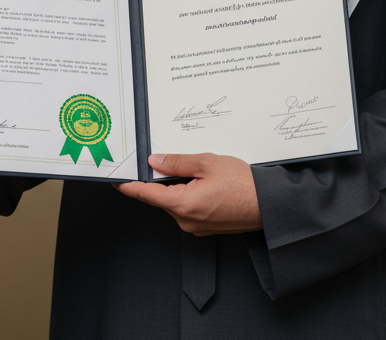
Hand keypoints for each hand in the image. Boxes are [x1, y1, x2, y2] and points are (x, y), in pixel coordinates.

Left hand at [115, 153, 261, 235]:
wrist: (270, 205)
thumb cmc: (244, 185)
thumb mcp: (206, 163)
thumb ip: (176, 162)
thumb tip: (154, 162)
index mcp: (184, 205)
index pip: (146, 194)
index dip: (128, 186)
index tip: (115, 180)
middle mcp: (187, 220)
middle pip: (159, 198)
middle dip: (156, 180)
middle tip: (158, 160)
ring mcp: (196, 226)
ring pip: (173, 202)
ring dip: (173, 187)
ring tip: (191, 170)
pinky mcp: (205, 226)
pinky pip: (186, 208)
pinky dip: (185, 194)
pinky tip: (197, 182)